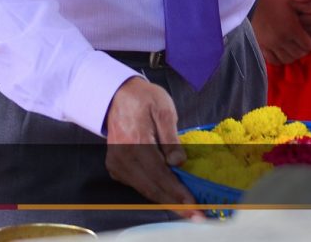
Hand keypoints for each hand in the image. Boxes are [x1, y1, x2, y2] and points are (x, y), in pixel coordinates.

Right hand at [104, 77, 196, 211]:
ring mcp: (117, 164)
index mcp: (136, 142)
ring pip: (145, 190)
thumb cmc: (144, 99)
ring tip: (185, 209)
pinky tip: (169, 194)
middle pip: (152, 188)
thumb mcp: (163, 109)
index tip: (193, 205)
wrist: (117, 95)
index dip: (177, 192)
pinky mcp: (116, 167)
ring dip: (166, 200)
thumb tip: (179, 162)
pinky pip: (138, 185)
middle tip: (194, 215)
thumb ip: (171, 137)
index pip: (159, 174)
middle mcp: (123, 158)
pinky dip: (154, 191)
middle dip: (175, 203)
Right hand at [251, 0, 310, 64]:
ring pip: (288, 58)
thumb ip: (310, 6)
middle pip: (300, 53)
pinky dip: (281, 60)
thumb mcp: (294, 2)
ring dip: (294, 56)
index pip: (308, 45)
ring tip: (296, 49)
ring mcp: (272, 45)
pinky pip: (274, 60)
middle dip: (305, 50)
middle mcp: (283, 39)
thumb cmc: (275, 1)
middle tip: (305, 45)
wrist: (253, 2)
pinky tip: (284, 54)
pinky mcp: (263, 47)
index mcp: (292, 29)